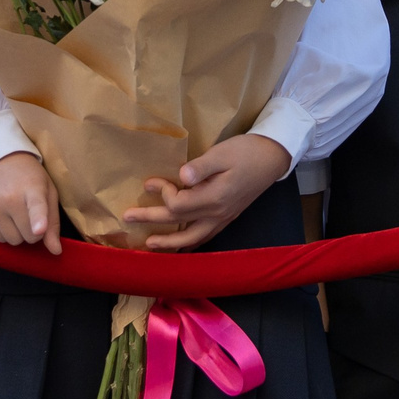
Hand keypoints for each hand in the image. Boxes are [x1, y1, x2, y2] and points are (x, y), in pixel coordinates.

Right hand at [0, 152, 61, 254]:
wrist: (0, 160)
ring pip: (13, 241)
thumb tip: (56, 251)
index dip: (38, 220)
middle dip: (33, 232)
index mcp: (32, 189)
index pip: (36, 207)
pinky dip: (5, 232)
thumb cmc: (30, 178)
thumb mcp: (48, 193)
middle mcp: (9, 198)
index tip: (39, 229)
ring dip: (18, 233)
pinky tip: (5, 216)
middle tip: (30, 214)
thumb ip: (53, 223)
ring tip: (16, 214)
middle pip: (28, 237)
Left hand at [122, 133, 290, 249]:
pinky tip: (180, 246)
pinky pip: (204, 237)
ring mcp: (222, 219)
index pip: (178, 205)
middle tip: (126, 217)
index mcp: (214, 198)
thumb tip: (182, 177)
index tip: (153, 181)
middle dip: (151, 220)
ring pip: (192, 239)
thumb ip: (201, 167)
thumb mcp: (223, 153)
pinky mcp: (226, 218)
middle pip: (178, 224)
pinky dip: (189, 244)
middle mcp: (217, 214)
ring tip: (149, 245)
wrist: (271, 158)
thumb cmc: (246, 152)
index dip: (163, 194)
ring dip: (169, 243)